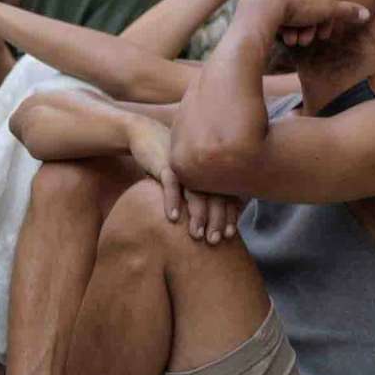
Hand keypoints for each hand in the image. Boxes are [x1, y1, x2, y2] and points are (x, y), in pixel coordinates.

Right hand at [128, 116, 240, 243]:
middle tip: (214, 241)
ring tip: (197, 235)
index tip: (229, 235)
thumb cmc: (168, 159)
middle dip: (216, 221)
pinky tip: (173, 218)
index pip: (225, 195)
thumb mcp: (187, 172)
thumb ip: (199, 188)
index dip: (229, 216)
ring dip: (197, 216)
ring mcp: (185, 166)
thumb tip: (214, 213)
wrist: (145, 133)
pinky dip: (172, 201)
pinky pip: (171, 185)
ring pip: (195, 193)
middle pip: (213, 197)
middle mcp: (202, 167)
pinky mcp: (166, 164)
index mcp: (211, 170)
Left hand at [244, 0, 371, 47]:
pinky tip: (285, 36)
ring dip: (298, 29)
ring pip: (297, 9)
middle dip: (311, 26)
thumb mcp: (327, 10)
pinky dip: (285, 23)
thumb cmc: (297, 5)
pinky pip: (281, 9)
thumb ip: (347, 11)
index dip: (329, 18)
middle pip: (312, 5)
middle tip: (308, 40)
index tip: (325, 34)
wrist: (262, 8)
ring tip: (295, 42)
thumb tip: (367, 14)